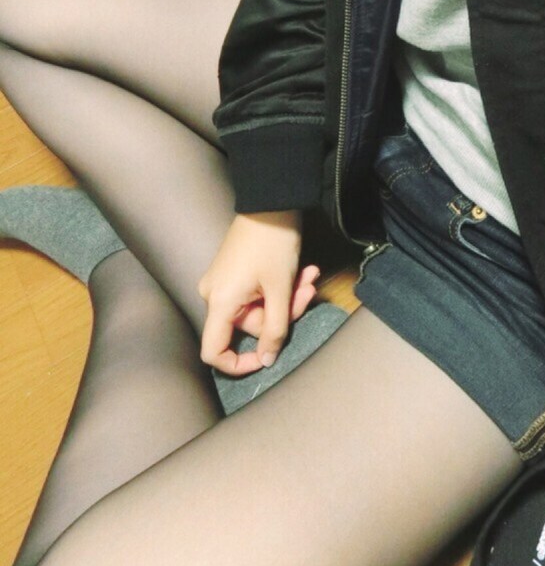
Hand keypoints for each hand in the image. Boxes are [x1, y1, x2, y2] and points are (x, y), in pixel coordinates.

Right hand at [198, 211, 319, 376]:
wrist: (271, 201)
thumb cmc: (274, 243)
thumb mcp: (280, 290)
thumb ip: (275, 329)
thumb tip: (267, 360)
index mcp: (218, 302)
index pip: (213, 351)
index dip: (238, 364)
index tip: (266, 357)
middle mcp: (214, 294)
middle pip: (248, 325)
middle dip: (282, 314)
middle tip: (306, 294)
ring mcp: (224, 282)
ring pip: (258, 307)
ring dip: (287, 298)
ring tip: (310, 278)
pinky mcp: (235, 272)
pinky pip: (257, 291)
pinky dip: (280, 287)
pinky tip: (304, 272)